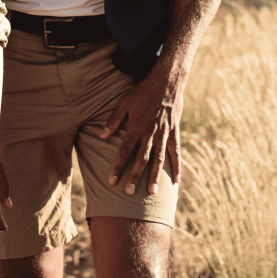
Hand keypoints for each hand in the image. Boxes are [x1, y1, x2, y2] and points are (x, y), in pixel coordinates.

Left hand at [100, 65, 182, 196]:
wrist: (166, 83)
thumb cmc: (141, 92)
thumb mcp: (123, 103)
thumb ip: (113, 121)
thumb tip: (101, 136)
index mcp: (136, 128)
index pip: (124, 152)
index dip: (118, 167)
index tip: (112, 181)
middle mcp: (150, 134)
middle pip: (141, 160)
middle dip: (134, 177)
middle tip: (129, 193)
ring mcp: (164, 135)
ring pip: (159, 160)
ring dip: (155, 177)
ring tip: (152, 193)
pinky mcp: (174, 133)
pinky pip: (176, 153)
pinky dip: (176, 167)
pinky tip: (176, 181)